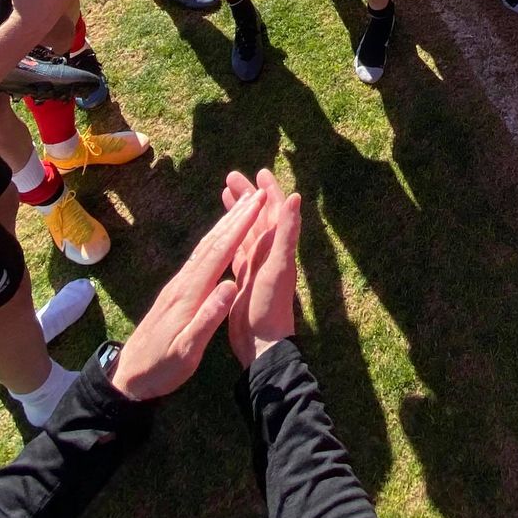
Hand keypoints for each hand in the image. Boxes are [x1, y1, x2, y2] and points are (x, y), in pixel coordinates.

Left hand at [108, 189, 264, 401]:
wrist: (129, 376)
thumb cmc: (161, 367)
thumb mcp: (187, 351)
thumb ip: (208, 318)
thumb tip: (231, 285)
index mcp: (190, 294)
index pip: (219, 253)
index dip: (240, 226)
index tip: (258, 203)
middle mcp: (183, 282)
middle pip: (212, 242)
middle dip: (236, 216)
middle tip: (257, 193)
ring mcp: (177, 285)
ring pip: (204, 246)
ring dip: (225, 224)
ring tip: (242, 206)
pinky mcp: (175, 291)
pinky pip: (199, 256)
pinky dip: (214, 239)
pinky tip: (219, 238)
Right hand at [221, 169, 302, 367]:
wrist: (262, 344)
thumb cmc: (271, 307)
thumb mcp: (280, 267)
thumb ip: (287, 232)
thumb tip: (295, 196)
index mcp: (277, 247)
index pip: (275, 210)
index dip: (269, 191)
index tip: (259, 172)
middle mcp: (268, 253)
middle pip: (258, 217)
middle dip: (248, 196)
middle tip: (231, 176)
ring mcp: (256, 266)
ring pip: (246, 232)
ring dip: (238, 212)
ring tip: (224, 194)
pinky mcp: (243, 279)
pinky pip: (237, 250)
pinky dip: (231, 237)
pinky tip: (222, 232)